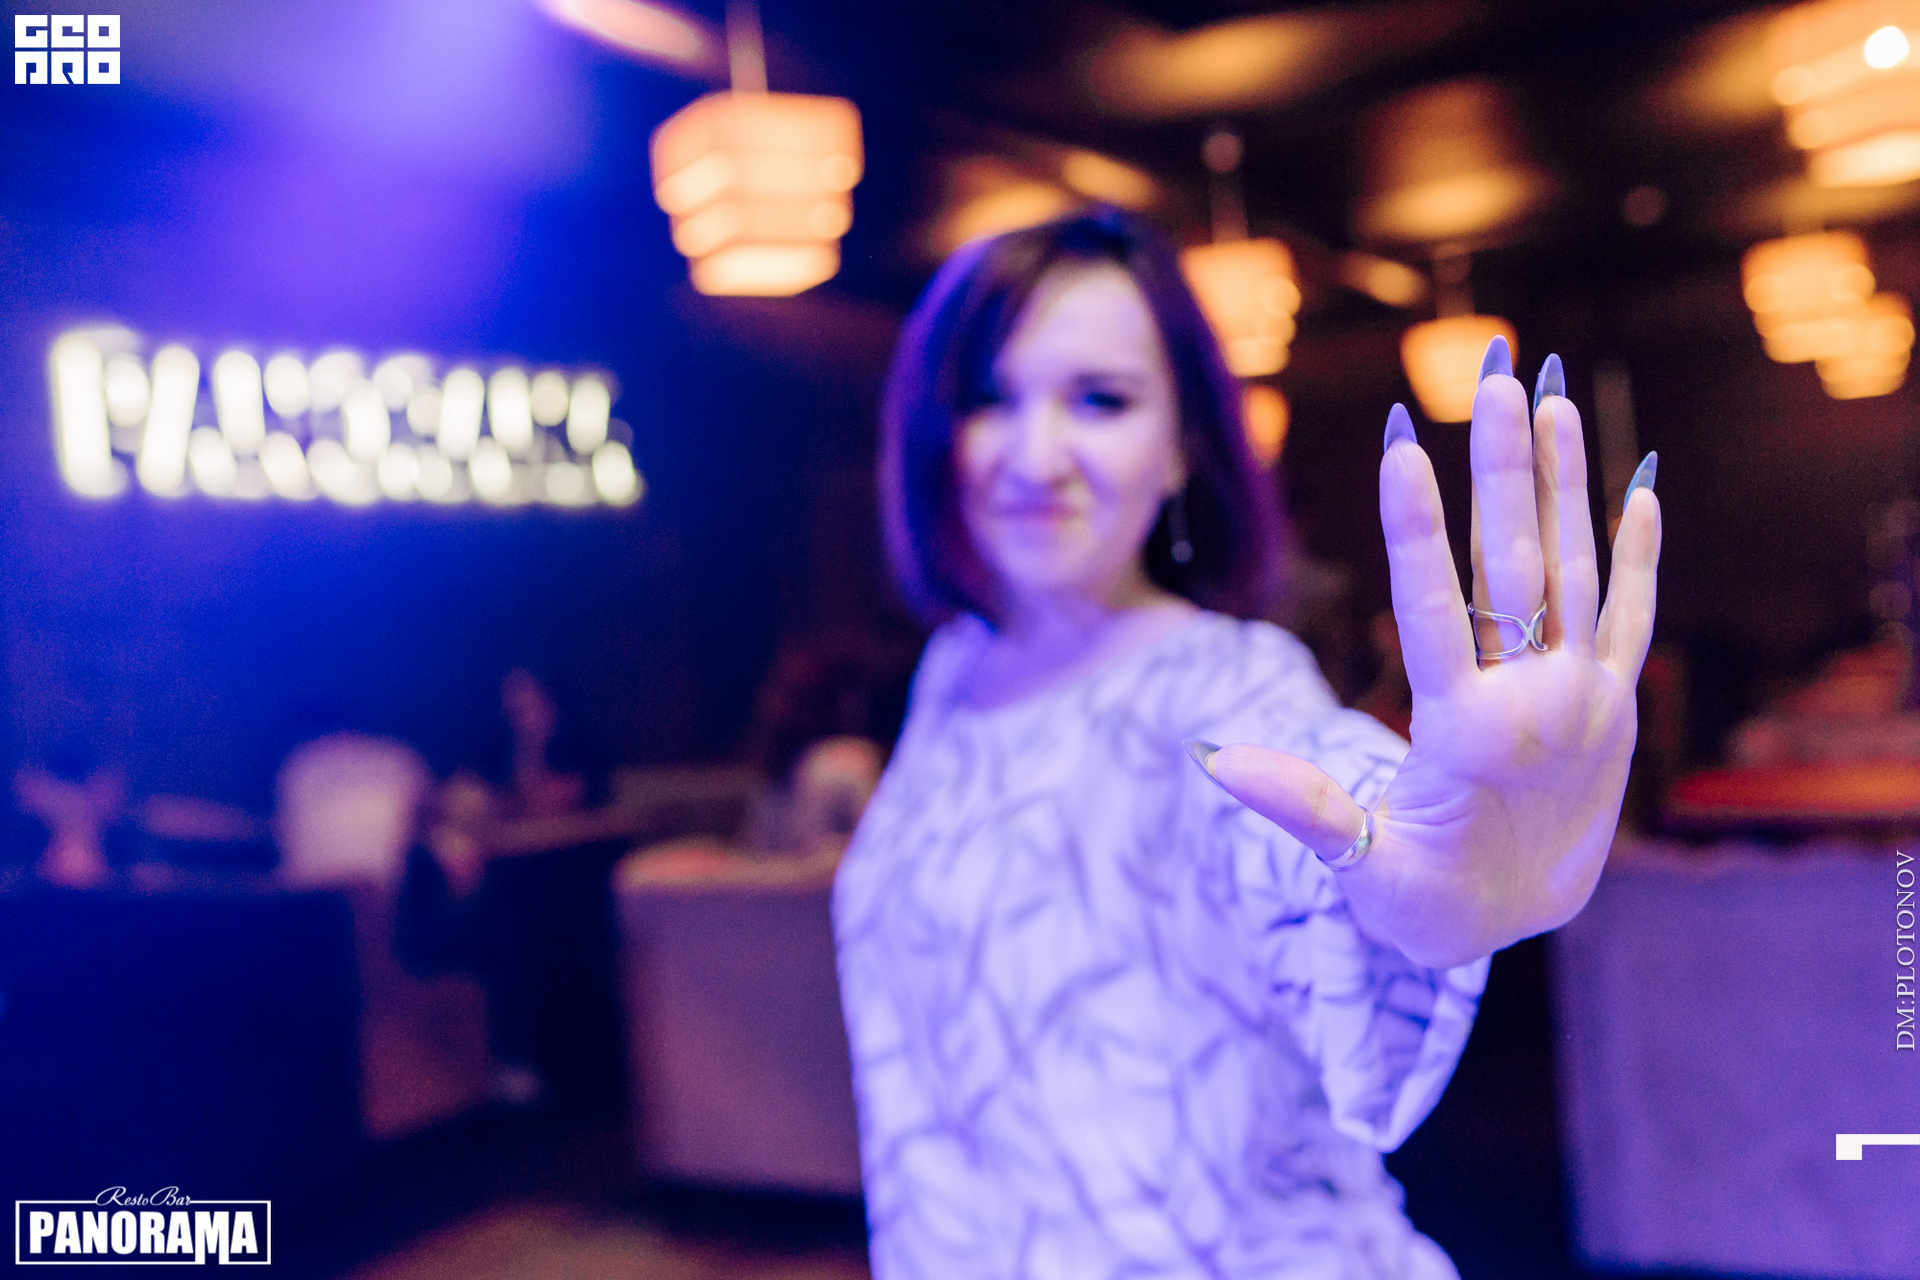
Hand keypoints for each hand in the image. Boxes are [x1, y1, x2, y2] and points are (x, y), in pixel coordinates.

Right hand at [1204, 342, 1661, 967]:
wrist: (1516, 929)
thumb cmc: (1421, 900)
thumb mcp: (1360, 865)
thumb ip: (1299, 805)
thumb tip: (1212, 758)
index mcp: (1468, 736)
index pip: (1437, 614)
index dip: (1416, 530)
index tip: (1403, 446)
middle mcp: (1537, 704)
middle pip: (1515, 568)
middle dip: (1502, 466)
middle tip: (1498, 376)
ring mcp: (1587, 700)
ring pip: (1577, 571)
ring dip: (1565, 481)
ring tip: (1551, 396)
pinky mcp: (1618, 706)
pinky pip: (1634, 615)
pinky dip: (1641, 552)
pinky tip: (1639, 483)